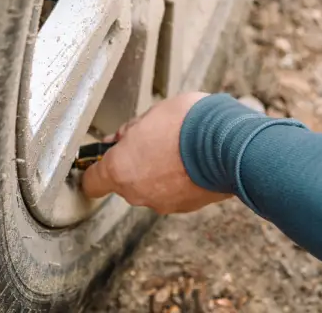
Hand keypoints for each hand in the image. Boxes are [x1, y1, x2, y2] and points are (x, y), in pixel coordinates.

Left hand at [81, 92, 231, 213]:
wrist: (230, 144)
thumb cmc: (187, 124)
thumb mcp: (151, 114)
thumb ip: (130, 131)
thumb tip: (121, 139)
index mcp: (120, 169)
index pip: (92, 182)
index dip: (95, 169)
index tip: (102, 159)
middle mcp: (137, 193)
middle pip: (125, 183)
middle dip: (135, 164)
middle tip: (152, 141)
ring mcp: (163, 203)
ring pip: (151, 188)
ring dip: (160, 173)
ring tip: (179, 149)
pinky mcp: (187, 207)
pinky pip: (175, 192)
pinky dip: (180, 180)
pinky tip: (194, 161)